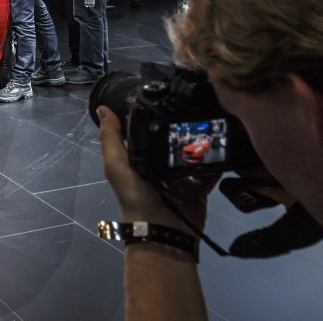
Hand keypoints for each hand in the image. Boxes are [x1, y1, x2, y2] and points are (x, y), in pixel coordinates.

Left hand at [98, 106, 213, 230]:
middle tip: (194, 106)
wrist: (163, 229)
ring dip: (200, 143)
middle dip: (181, 127)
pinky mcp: (199, 187)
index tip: (163, 93)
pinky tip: (219, 148)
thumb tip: (103, 108)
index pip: (145, 131)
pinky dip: (214, 164)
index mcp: (139, 159)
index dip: (150, 114)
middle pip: (171, 140)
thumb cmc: (135, 194)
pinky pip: (209, 171)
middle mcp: (159, 165)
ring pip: (193, 153)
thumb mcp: (116, 165)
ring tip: (210, 124)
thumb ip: (110, 139)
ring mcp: (180, 177)